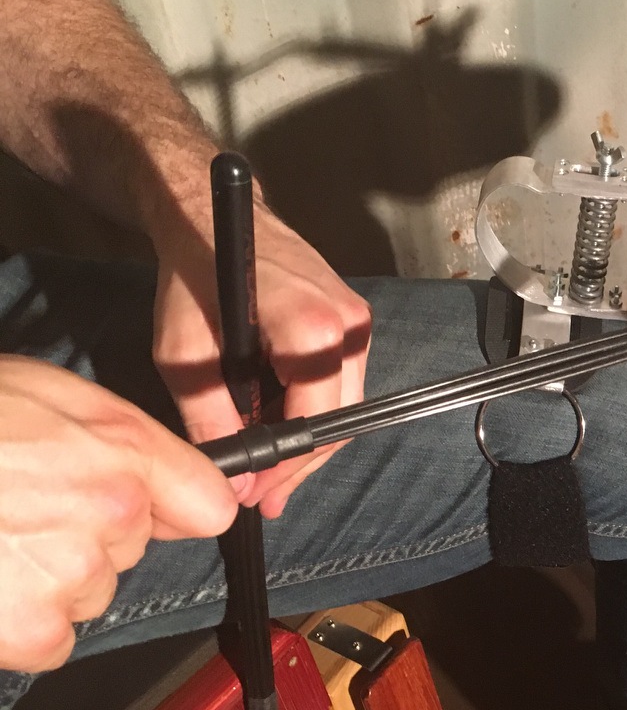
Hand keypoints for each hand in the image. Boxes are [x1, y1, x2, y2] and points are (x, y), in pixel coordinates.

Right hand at [0, 357, 237, 671]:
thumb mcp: (43, 393)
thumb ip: (121, 439)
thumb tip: (172, 482)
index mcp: (121, 456)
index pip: (205, 503)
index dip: (176, 505)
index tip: (160, 508)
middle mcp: (110, 518)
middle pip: (133, 546)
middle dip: (88, 532)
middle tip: (16, 507)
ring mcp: (70, 579)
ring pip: (91, 590)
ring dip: (49, 577)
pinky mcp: (29, 632)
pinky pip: (53, 640)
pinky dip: (19, 622)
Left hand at [152, 204, 371, 517]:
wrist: (210, 215)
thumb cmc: (194, 276)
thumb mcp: (184, 356)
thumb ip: (211, 420)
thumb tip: (236, 479)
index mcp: (313, 331)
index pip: (316, 423)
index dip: (285, 466)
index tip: (257, 492)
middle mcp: (350, 327)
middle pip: (340, 420)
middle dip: (300, 462)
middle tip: (264, 494)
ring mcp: (359, 322)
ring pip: (346, 405)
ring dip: (307, 439)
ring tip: (267, 468)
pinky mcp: (355, 320)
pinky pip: (342, 382)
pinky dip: (312, 409)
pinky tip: (279, 425)